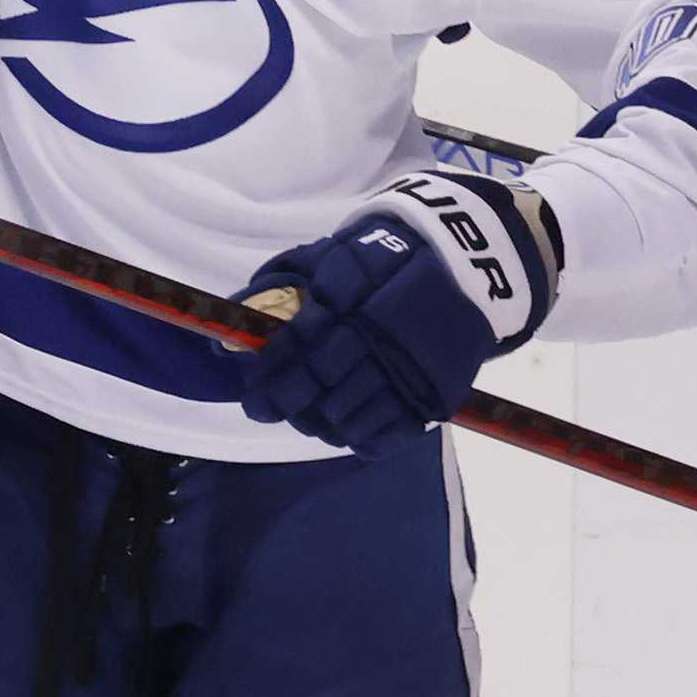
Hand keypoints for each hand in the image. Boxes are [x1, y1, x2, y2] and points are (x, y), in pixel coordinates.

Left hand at [237, 174, 559, 452]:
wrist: (468, 263)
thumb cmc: (382, 261)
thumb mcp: (328, 257)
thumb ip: (277, 289)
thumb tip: (228, 332)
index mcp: (351, 293)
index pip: (297, 342)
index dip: (270, 373)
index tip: (253, 393)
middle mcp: (379, 332)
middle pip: (321, 383)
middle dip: (286, 403)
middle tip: (268, 411)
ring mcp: (410, 365)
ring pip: (351, 415)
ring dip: (320, 425)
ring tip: (310, 419)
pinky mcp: (436, 391)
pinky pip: (391, 433)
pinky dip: (362, 439)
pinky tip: (348, 431)